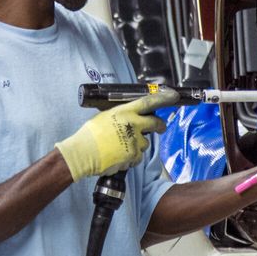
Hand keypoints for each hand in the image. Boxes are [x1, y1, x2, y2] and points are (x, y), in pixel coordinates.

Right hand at [55, 88, 178, 180]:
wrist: (83, 153)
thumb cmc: (89, 135)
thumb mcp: (104, 117)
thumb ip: (120, 116)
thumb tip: (127, 117)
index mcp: (124, 111)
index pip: (149, 102)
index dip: (163, 98)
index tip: (173, 97)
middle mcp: (133, 124)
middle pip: (156, 123)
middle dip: (160, 126)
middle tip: (160, 127)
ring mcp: (135, 140)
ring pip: (145, 143)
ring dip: (138, 145)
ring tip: (121, 147)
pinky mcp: (134, 155)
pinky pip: (138, 157)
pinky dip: (131, 158)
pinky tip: (119, 156)